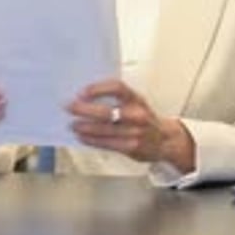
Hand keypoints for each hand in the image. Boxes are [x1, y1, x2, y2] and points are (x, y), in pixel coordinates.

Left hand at [66, 79, 195, 171]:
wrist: (165, 140)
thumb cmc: (145, 118)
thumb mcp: (136, 102)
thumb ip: (117, 99)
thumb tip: (86, 96)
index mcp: (137, 99)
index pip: (117, 88)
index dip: (98, 89)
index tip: (82, 92)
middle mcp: (137, 114)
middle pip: (106, 112)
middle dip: (84, 110)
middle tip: (69, 107)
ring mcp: (134, 132)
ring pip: (103, 130)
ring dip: (84, 127)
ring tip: (72, 125)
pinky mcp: (130, 147)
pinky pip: (106, 143)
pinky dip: (91, 140)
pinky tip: (82, 136)